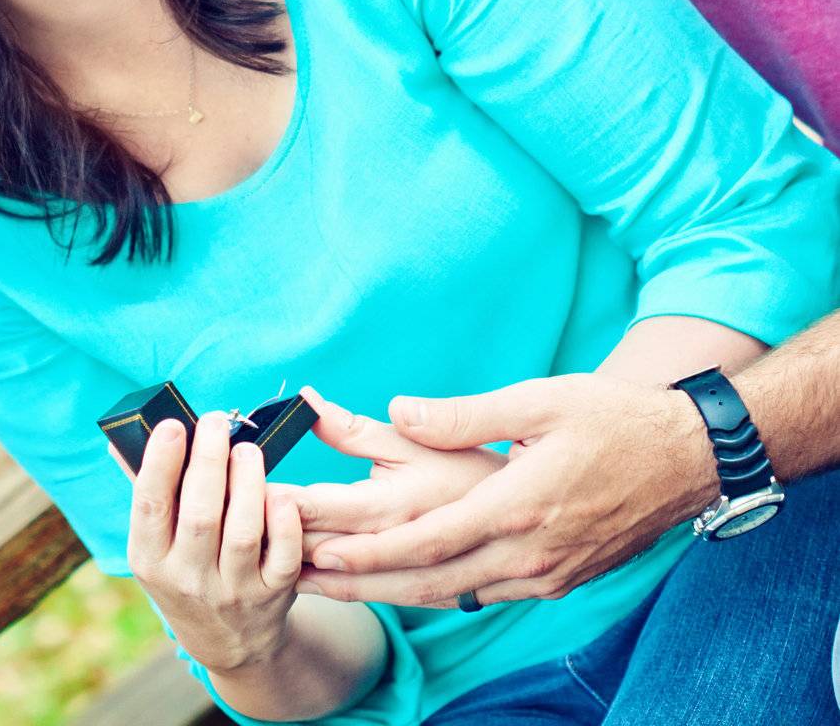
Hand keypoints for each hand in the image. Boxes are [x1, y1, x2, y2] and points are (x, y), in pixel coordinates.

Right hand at [108, 409, 301, 671]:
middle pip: (200, 515)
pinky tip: (281, 494)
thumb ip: (146, 491)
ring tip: (247, 449)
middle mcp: (188, 580)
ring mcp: (232, 591)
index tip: (173, 424)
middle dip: (209, 461)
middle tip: (215, 422)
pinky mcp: (272, 595)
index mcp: (151, 560)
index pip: (150, 507)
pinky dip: (284, 524)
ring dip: (247, 484)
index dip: (160, 463)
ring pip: (242, 533)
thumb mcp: (155, 546)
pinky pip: (282, 558)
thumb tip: (119, 441)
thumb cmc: (185, 571)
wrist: (226, 642)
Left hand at [295, 375, 718, 608]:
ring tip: (345, 588)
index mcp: (519, 506)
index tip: (323, 554)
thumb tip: (400, 408)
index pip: (429, 541)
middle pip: (432, 581)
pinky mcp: (560, 579)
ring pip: (458, 594)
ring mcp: (547, 574)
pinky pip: (490, 592)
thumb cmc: (611, 419)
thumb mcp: (538, 400)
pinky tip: (414, 584)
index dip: (371, 553)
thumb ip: (464, 415)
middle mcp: (530, 553)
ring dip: (397, 593)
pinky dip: (445, 591)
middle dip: (366, 585)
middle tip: (309, 582)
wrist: (685, 457)